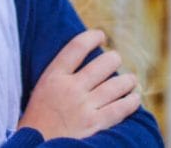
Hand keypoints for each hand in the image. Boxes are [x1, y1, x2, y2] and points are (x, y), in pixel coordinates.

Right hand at [17, 29, 139, 139]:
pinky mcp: (95, 124)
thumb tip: (82, 63)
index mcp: (53, 77)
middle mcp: (70, 88)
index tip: (100, 35)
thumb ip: (59, 77)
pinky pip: (120, 108)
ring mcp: (84, 106)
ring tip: (130, 79)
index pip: (75, 48)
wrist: (36, 146)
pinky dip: (131, 101)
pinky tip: (134, 98)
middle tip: (116, 59)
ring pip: (115, 85)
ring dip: (127, 80)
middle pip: (101, 65)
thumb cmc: (38, 119)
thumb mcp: (41, 91)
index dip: (91, 37)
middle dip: (113, 59)